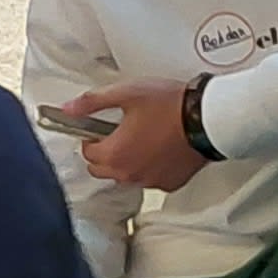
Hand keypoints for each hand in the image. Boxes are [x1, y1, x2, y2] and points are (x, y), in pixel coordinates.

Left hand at [64, 83, 210, 193]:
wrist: (210, 118)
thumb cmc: (171, 105)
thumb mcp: (127, 93)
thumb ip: (93, 102)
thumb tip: (68, 108)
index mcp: (114, 154)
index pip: (87, 153)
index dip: (92, 138)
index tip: (101, 128)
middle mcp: (129, 174)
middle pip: (101, 169)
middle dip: (105, 153)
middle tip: (120, 133)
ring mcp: (150, 181)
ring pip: (125, 176)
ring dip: (127, 161)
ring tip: (143, 138)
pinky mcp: (170, 183)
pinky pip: (150, 179)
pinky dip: (150, 168)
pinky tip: (160, 149)